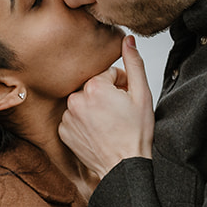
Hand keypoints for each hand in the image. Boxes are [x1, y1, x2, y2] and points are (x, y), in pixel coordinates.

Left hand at [58, 36, 153, 178]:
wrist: (124, 166)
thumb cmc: (135, 134)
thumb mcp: (142, 95)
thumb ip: (134, 63)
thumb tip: (127, 40)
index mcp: (94, 87)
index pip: (107, 74)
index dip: (121, 84)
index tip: (127, 99)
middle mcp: (76, 100)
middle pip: (93, 87)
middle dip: (106, 95)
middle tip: (119, 112)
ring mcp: (67, 117)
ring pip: (83, 102)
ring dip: (94, 107)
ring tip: (109, 123)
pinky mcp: (63, 131)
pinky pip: (73, 118)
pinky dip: (84, 122)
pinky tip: (98, 131)